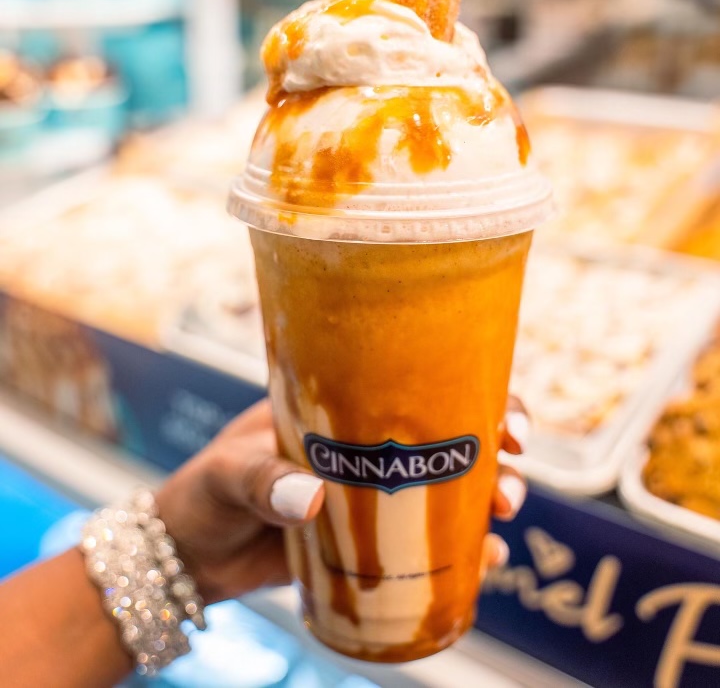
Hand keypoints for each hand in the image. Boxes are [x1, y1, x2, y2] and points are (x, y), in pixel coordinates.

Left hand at [156, 398, 529, 603]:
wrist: (187, 555)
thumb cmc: (204, 491)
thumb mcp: (229, 473)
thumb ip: (263, 482)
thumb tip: (312, 498)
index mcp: (344, 408)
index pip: (421, 386)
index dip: (477, 396)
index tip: (507, 421)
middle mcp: (369, 447)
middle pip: (452, 439)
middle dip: (496, 458)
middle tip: (509, 487)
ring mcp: (372, 497)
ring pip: (450, 491)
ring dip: (488, 503)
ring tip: (498, 527)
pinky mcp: (368, 545)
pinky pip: (427, 545)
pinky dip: (461, 553)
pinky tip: (480, 564)